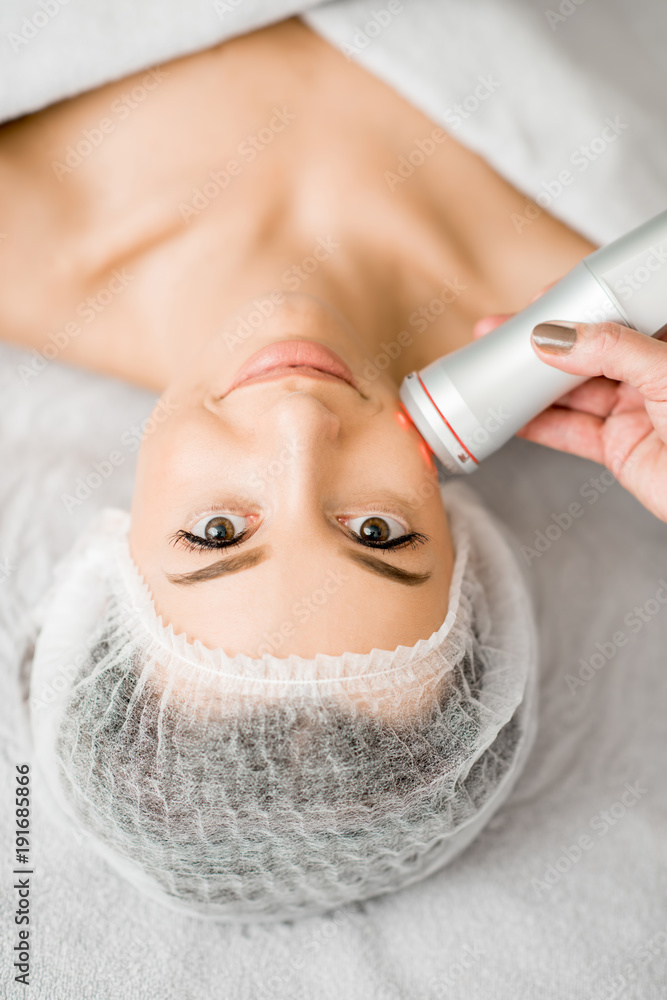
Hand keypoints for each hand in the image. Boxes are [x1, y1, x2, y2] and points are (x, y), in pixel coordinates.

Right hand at [473, 290, 666, 522]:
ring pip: (574, 390)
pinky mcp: (619, 448)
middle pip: (587, 350)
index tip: (543, 299)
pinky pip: (571, 432)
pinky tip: (512, 415)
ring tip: (495, 370)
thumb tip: (556, 335)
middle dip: (544, 343)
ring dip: (533, 383)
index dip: (578, 303)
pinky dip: (539, 425)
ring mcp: (634, 410)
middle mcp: (652, 373)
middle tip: (503, 334)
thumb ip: (612, 349)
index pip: (618, 311)